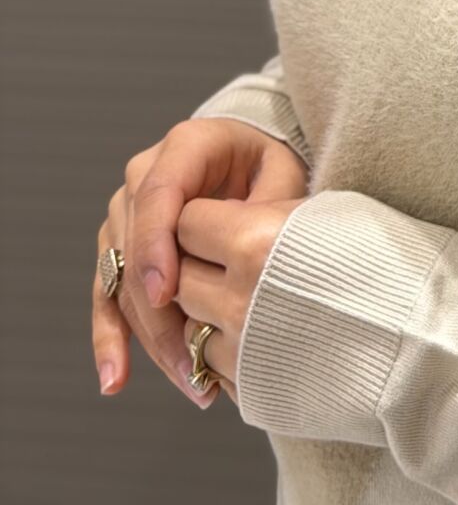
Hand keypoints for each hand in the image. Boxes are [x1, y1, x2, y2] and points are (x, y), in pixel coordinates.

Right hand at [93, 118, 308, 407]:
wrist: (250, 159)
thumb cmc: (270, 167)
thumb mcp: (281, 174)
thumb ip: (265, 206)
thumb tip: (247, 257)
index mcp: (187, 145)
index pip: (158, 192)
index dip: (156, 244)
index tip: (165, 294)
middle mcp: (144, 174)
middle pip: (135, 244)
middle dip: (158, 309)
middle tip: (192, 360)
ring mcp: (126, 211)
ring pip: (121, 277)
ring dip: (148, 335)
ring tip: (187, 380)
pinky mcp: (119, 246)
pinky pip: (107, 294)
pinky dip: (112, 337)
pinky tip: (115, 380)